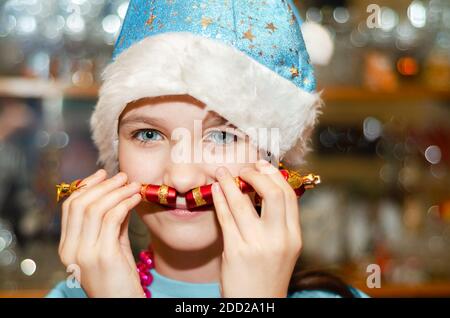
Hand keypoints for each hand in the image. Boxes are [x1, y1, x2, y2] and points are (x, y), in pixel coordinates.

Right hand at [58, 169, 144, 297]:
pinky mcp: (103, 256)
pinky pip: (112, 219)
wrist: (122, 304)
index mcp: (66, 247)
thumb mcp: (111, 245)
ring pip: (96, 208)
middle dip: (103, 185)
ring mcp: (84, 253)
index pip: (70, 206)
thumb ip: (111, 222)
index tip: (104, 174)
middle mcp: (70, 249)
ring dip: (117, 191)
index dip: (87, 186)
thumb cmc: (119, 278)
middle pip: (81, 203)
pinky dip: (125, 203)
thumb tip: (120, 194)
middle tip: (123, 176)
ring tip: (133, 184)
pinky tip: (136, 198)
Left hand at [212, 160, 301, 297]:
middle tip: (244, 169)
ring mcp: (257, 245)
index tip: (262, 165)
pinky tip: (216, 191)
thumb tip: (264, 190)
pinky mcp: (235, 251)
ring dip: (230, 183)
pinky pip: (225, 217)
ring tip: (222, 173)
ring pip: (242, 202)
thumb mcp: (283, 248)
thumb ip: (278, 222)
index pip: (289, 196)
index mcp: (294, 236)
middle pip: (273, 193)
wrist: (257, 303)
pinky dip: (220, 200)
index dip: (275, 175)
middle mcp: (279, 239)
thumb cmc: (267, 274)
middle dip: (256, 175)